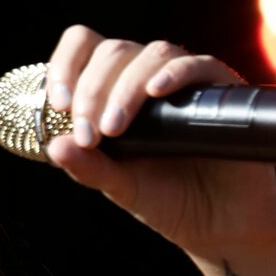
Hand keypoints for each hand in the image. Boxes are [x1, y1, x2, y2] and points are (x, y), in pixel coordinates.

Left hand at [43, 27, 275, 258]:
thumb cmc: (168, 201)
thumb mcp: (120, 187)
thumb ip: (89, 167)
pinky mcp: (221, 91)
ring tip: (114, 130)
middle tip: (90, 134)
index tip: (57, 105)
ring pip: (152, 54)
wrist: (219, 226)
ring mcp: (184, 82)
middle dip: (92, 91)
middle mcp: (146, 79)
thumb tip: (54, 146)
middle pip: (113, 51)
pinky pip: (199, 65)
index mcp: (114, 91)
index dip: (65, 65)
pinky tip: (157, 92)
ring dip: (125, 88)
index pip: (85, 49)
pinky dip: (175, 74)